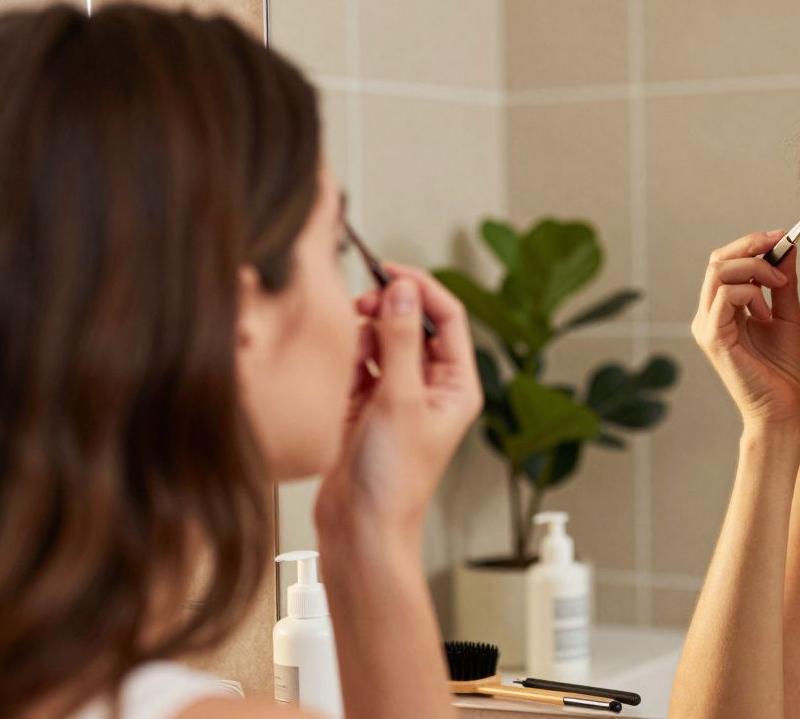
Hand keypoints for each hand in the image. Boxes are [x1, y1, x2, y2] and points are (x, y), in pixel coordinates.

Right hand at [316, 262, 482, 539]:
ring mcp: (399, 396)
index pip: (448, 317)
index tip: (388, 270)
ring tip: (353, 359)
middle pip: (413, 324)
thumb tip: (402, 291)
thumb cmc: (393, 482)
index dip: (420, 288)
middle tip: (361, 308)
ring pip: (382, 342)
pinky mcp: (367, 407)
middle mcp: (432, 388)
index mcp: (457, 386)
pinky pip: (359, 365)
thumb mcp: (397, 400)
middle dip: (386, 312)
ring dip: (364, 339)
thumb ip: (398, 341)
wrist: (360, 529)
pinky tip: (341, 380)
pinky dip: (349, 363)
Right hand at [691, 231, 799, 429]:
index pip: (726, 262)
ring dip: (754, 268)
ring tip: (779, 284)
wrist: (786, 411)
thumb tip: (785, 247)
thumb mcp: (789, 315)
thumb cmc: (787, 372)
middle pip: (717, 261)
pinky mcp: (712, 338)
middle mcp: (709, 315)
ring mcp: (707, 326)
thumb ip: (783, 283)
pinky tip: (766, 310)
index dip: (752, 244)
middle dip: (751, 246)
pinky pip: (724, 295)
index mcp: (724, 309)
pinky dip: (750, 291)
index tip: (783, 236)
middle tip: (780, 246)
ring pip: (718, 272)